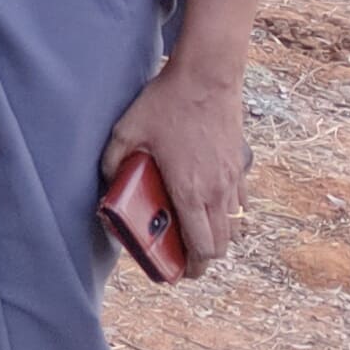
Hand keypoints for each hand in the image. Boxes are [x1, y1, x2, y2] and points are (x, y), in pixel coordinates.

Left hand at [104, 61, 248, 270]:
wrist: (207, 77)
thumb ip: (113, 162)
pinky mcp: (241, 167)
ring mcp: (233, 180)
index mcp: (190, 191)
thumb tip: (107, 184)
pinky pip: (241, 205)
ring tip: (196, 235)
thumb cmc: (166, 105)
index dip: (192, 266)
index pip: (202, 247)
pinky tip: (209, 206)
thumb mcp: (126, 131)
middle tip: (184, 259)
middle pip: (221, 245)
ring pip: (235, 227)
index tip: (177, 271)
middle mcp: (217, 192)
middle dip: (204, 259)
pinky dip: (229, 215)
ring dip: (218, 238)